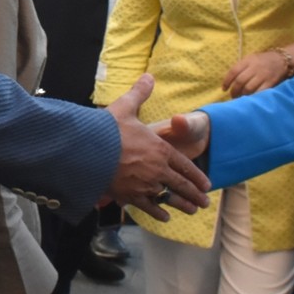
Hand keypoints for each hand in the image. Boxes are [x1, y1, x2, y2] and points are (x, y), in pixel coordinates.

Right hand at [104, 74, 210, 221]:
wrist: (87, 151)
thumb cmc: (107, 129)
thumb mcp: (126, 107)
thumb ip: (140, 93)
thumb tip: (149, 76)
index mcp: (160, 149)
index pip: (184, 166)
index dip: (196, 176)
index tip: (207, 184)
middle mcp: (157, 169)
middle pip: (181, 185)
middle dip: (195, 194)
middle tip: (205, 202)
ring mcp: (144, 185)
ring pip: (169, 198)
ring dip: (182, 205)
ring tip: (193, 211)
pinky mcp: (130, 196)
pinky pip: (148, 206)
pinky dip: (158, 212)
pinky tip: (165, 217)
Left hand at [222, 52, 287, 96]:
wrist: (282, 59)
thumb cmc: (263, 60)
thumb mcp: (251, 58)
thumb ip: (241, 67)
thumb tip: (230, 80)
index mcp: (248, 61)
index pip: (233, 71)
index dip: (227, 81)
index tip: (224, 88)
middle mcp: (254, 68)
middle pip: (240, 81)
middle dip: (234, 91)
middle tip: (232, 96)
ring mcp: (263, 76)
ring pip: (248, 88)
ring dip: (242, 95)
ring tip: (240, 99)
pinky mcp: (270, 83)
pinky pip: (259, 92)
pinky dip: (253, 97)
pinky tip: (250, 99)